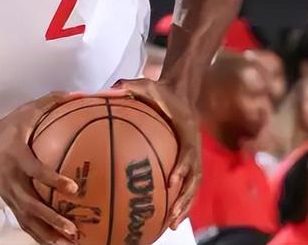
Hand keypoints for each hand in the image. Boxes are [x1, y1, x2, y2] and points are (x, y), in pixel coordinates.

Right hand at [0, 92, 81, 244]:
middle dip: (51, 218)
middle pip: (31, 204)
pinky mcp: (7, 201)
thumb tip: (78, 94)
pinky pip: (23, 222)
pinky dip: (38, 235)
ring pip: (27, 219)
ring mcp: (8, 193)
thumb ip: (51, 102)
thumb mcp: (26, 110)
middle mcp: (12, 179)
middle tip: (73, 229)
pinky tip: (55, 244)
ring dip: (46, 234)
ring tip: (68, 244)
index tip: (74, 188)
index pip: (36, 171)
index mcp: (17, 156)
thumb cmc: (8, 126)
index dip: (54, 180)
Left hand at [109, 79, 200, 229]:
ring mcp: (194, 155)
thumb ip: (131, 85)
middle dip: (185, 198)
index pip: (188, 151)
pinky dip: (180, 199)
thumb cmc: (162, 91)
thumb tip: (111, 88)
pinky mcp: (189, 160)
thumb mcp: (147, 83)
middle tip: (172, 216)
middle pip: (195, 177)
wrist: (181, 91)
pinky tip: (168, 215)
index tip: (173, 181)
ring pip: (194, 186)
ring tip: (171, 224)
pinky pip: (187, 183)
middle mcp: (194, 146)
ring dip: (185, 205)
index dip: (183, 167)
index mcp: (187, 129)